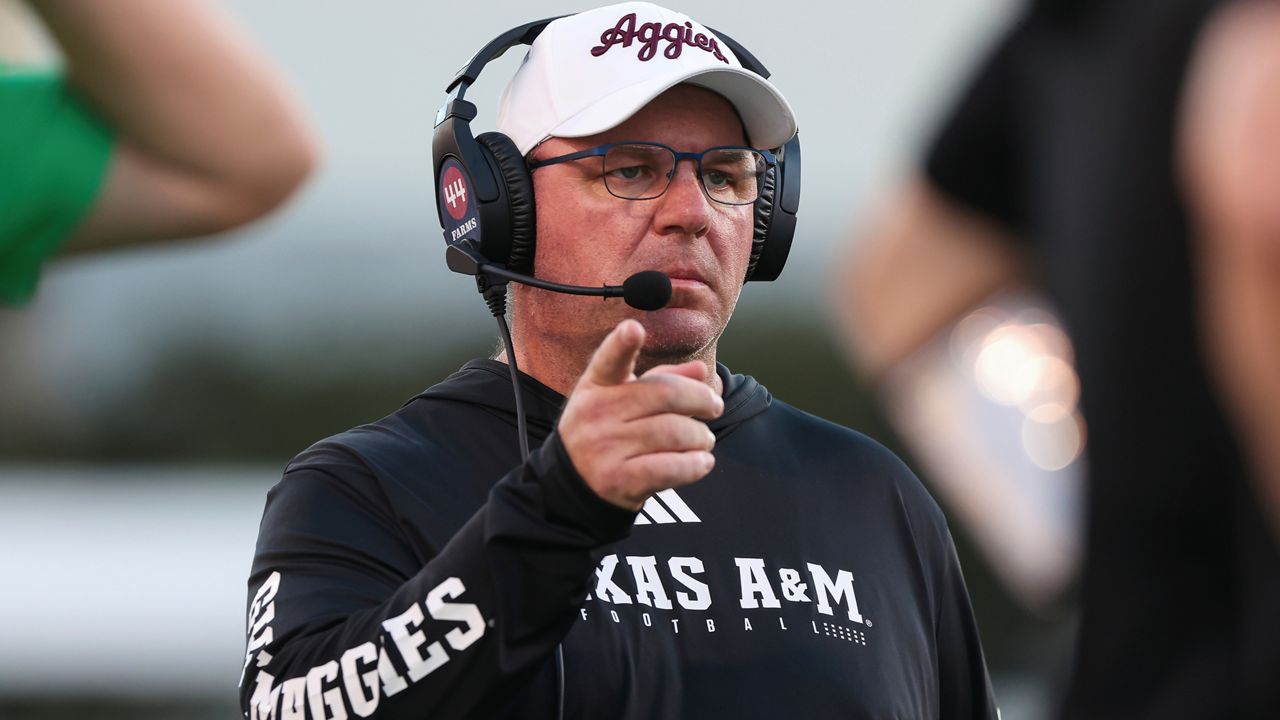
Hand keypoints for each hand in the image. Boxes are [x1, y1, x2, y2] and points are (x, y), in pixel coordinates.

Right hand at [558, 320, 723, 509]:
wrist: (576, 482)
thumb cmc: (608, 430)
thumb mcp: (622, 398)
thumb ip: (662, 380)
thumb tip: (701, 370)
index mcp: (597, 385)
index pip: (609, 360)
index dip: (622, 344)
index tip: (633, 329)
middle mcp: (597, 414)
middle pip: (666, 395)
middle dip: (702, 399)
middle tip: (714, 406)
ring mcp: (605, 448)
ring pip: (675, 433)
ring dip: (701, 437)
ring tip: (703, 439)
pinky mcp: (618, 480)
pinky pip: (671, 467)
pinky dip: (696, 464)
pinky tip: (701, 461)